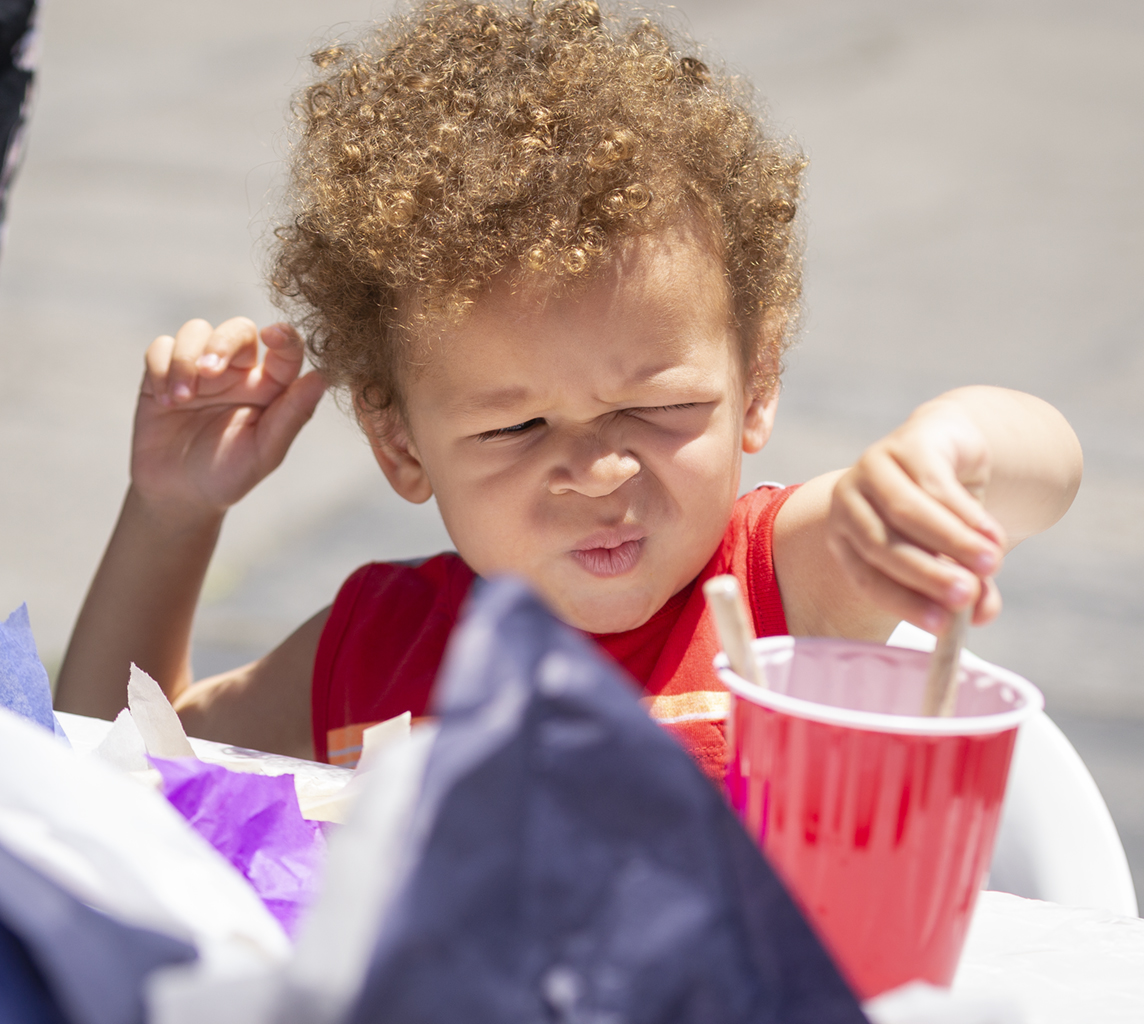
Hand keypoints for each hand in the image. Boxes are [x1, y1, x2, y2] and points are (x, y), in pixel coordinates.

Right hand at [133, 317, 326, 519]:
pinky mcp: (163, 373)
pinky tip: (165, 401)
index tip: (273, 336)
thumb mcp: (264, 452)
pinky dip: (161, 367)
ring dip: (186, 358)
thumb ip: (292, 416)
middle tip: (210, 370)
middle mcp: (239, 372)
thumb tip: (322, 378)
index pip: (285, 350)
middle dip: (223, 342)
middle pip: (238, 330)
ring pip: (197, 331)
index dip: (285, 336)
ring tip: (181, 399)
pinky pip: (161, 348)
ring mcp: (201, 369)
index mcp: (271, 387)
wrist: (179, 494)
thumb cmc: (229, 475)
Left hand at [827, 398, 1007, 632]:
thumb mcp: (948, 556)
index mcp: (844, 536)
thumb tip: (984, 616)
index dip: (903, 602)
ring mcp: (873, 467)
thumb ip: (964, 588)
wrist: (944, 448)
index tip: (942, 627)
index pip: (866, 577)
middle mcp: (848, 501)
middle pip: (882, 545)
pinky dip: (966, 514)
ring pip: (908, 512)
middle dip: (926, 574)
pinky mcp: (907, 443)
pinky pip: (935, 484)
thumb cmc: (939, 514)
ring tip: (990, 564)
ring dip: (951, 542)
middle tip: (965, 596)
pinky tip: (992, 535)